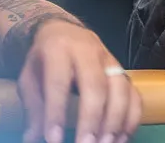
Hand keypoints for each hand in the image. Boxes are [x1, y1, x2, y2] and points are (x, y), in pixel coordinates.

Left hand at [19, 20, 141, 142]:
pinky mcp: (124, 72)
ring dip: (115, 121)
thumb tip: (34, 138)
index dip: (56, 112)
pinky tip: (121, 137)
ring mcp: (111, 61)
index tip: (53, 140)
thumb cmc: (44, 59)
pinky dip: (131, 118)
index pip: (59, 83)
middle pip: (96, 86)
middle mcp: (89, 52)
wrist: (64, 32)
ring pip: (121, 90)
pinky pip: (135, 94)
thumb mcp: (29, 78)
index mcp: (59, 50)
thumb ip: (33, 108)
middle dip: (91, 119)